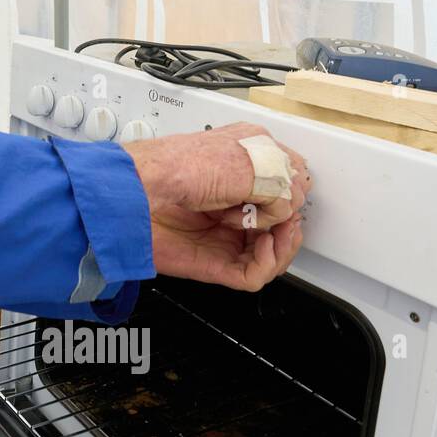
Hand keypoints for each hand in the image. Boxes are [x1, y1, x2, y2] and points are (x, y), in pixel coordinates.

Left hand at [123, 122, 310, 290]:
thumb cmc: (177, 166)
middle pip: (278, 226)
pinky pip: (253, 274)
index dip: (293, 195)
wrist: (140, 190)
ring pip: (271, 254)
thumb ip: (278, 183)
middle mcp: (230, 206)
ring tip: (281, 229)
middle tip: (287, 214)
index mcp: (237, 176)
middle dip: (291, 220)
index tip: (296, 193)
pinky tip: (264, 244)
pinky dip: (269, 263)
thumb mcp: (245, 161)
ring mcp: (220, 237)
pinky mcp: (212, 263)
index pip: (279, 193)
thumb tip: (292, 204)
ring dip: (285, 242)